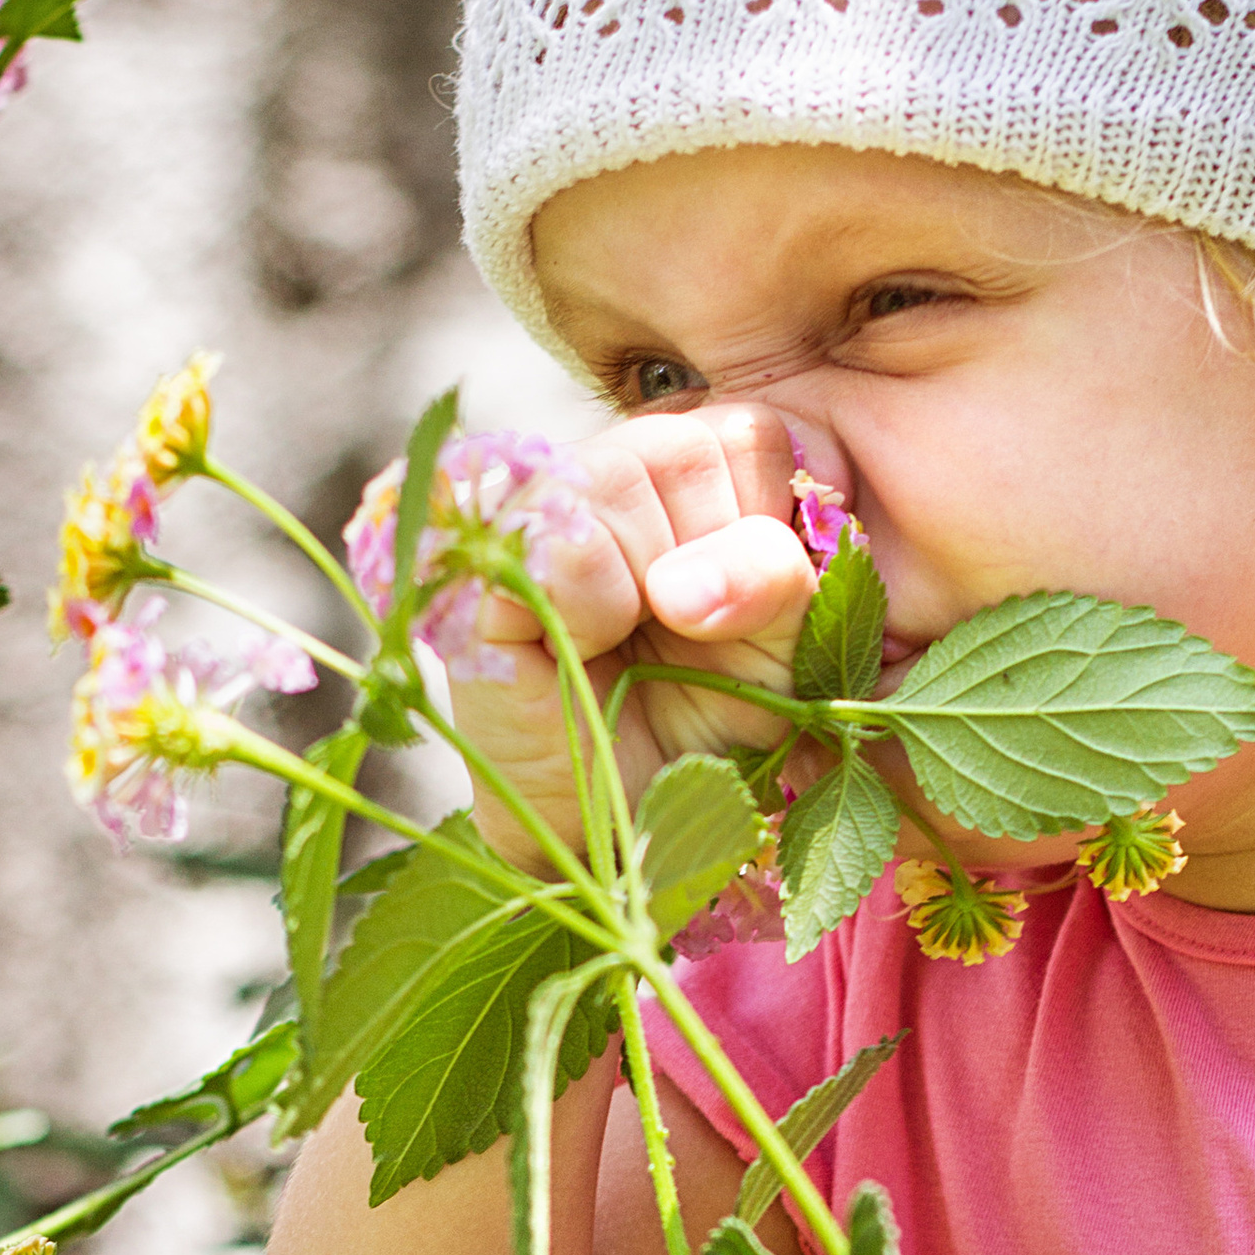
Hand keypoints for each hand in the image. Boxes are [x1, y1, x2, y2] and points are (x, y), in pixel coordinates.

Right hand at [455, 401, 837, 865]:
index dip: (763, 528)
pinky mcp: (472, 568)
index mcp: (681, 469)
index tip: (745, 608)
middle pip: (680, 447)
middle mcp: (600, 468)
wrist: (625, 820)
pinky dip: (590, 611)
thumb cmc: (705, 719)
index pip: (747, 434)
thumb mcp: (782, 649)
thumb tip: (685, 586)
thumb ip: (778, 581)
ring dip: (647, 588)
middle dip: (708, 559)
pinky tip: (580, 652)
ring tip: (625, 645)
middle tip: (681, 636)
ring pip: (615, 480)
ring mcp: (525, 505)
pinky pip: (555, 546)